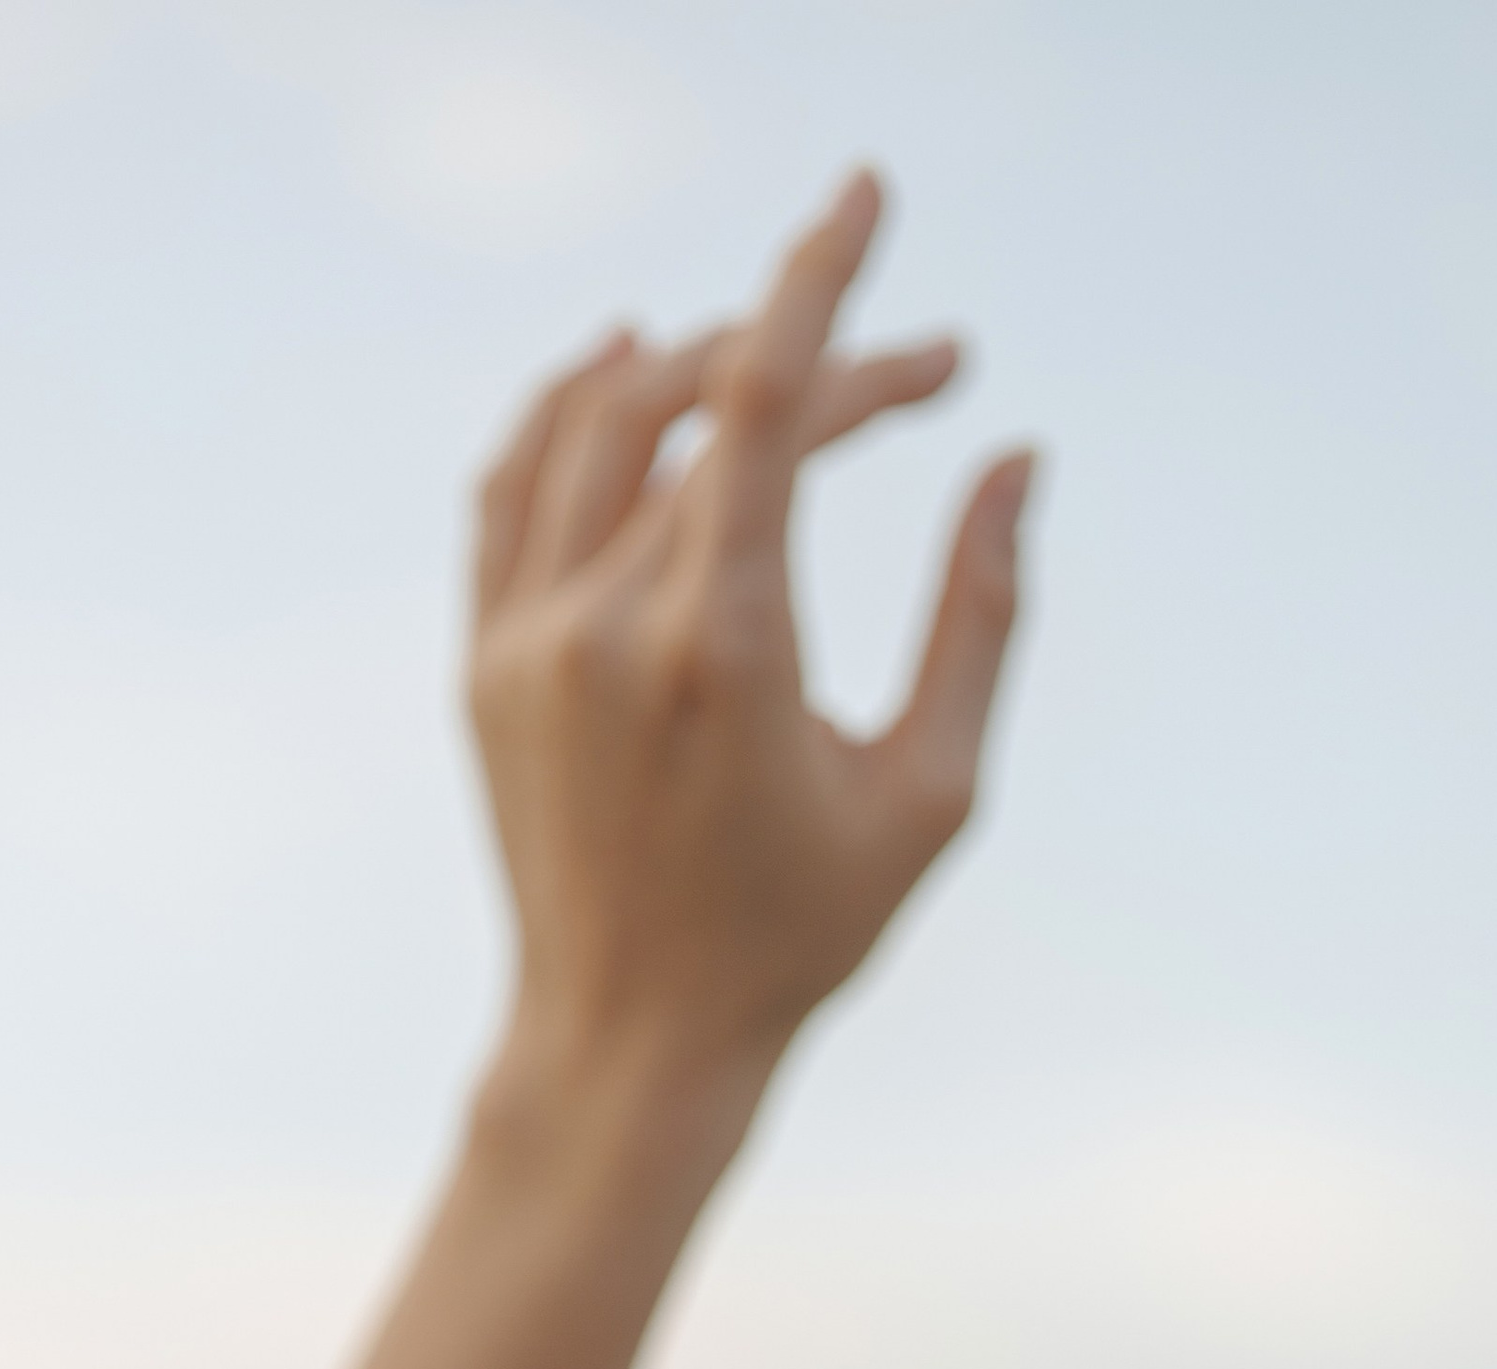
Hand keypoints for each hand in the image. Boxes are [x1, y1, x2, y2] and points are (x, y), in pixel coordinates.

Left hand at [470, 168, 1032, 1102]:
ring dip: (699, 362)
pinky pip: (510, 486)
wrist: (626, 1046)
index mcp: (725, 647)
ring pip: (597, 423)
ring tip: (782, 356)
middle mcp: (606, 624)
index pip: (770, 398)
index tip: (867, 193)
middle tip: (922, 379)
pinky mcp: (482, 665)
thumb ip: (978, 616)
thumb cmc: (796, 937)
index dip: (823, 277)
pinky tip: (626, 368)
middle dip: (825, 362)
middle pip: (711, 408)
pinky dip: (569, 409)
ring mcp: (526, 640)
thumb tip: (1014, 461)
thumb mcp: (928, 794)